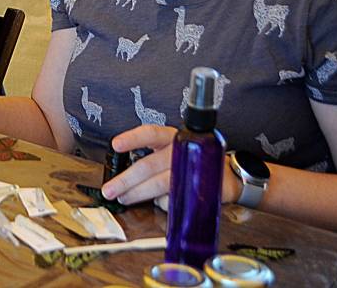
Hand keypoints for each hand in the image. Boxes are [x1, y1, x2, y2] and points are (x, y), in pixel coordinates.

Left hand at [101, 125, 240, 206]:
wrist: (226, 173)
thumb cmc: (189, 160)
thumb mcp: (169, 151)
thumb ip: (149, 159)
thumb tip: (122, 177)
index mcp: (171, 137)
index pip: (150, 133)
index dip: (133, 138)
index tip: (116, 145)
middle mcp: (180, 150)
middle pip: (149, 165)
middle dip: (127, 180)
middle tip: (110, 190)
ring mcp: (190, 169)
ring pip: (161, 183)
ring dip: (139, 193)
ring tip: (124, 198)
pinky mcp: (199, 187)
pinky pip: (176, 198)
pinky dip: (163, 203)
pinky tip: (157, 203)